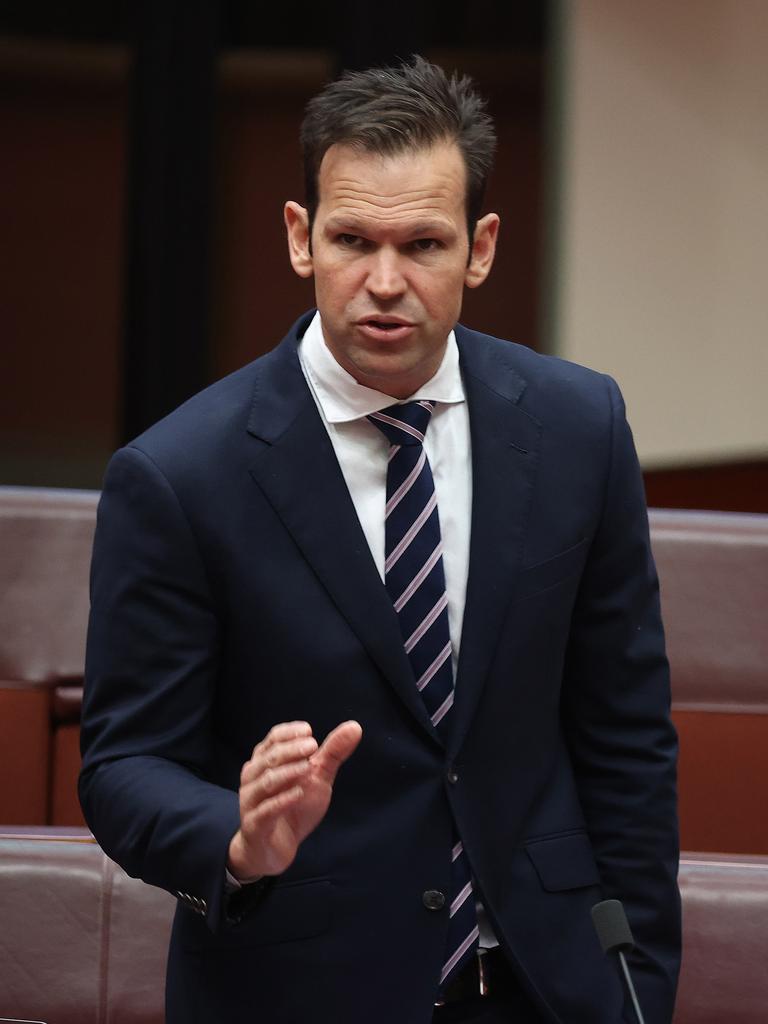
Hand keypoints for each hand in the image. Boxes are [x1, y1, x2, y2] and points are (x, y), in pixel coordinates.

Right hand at [227, 719, 362, 880]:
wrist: (273, 850)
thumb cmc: (294, 807)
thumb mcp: (317, 777)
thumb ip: (333, 753)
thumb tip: (355, 727)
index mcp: (266, 761)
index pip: (273, 738)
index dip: (289, 732)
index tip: (309, 731)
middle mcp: (254, 778)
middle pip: (269, 757)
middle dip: (291, 750)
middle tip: (313, 746)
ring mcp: (252, 801)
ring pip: (266, 782)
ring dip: (287, 772)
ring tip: (307, 768)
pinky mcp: (255, 825)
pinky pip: (266, 810)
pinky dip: (283, 801)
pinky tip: (299, 794)